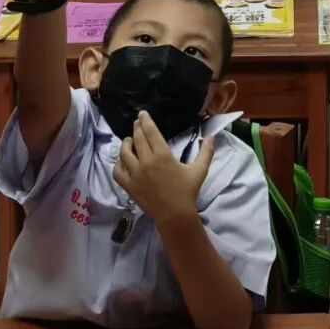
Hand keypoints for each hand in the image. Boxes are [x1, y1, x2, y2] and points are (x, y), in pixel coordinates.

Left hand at [114, 111, 214, 226]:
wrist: (175, 214)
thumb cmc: (187, 191)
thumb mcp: (200, 169)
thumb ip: (206, 151)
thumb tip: (211, 136)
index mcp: (163, 155)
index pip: (150, 132)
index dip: (145, 120)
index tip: (142, 113)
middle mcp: (146, 162)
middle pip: (137, 139)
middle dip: (136, 127)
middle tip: (137, 122)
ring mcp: (135, 174)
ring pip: (124, 153)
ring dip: (126, 143)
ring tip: (129, 140)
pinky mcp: (129, 186)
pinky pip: (117, 172)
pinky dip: (118, 164)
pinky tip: (122, 161)